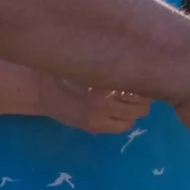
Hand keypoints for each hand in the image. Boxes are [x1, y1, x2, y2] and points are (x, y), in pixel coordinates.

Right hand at [34, 77, 153, 134]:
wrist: (42, 89)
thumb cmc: (69, 68)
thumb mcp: (92, 62)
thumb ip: (114, 65)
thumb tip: (146, 65)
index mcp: (104, 79)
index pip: (140, 85)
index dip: (147, 81)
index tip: (147, 76)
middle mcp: (104, 99)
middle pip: (142, 102)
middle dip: (145, 96)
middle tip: (140, 88)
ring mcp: (100, 116)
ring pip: (135, 115)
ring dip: (137, 108)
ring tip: (130, 99)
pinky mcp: (94, 127)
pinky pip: (123, 127)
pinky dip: (127, 119)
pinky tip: (120, 110)